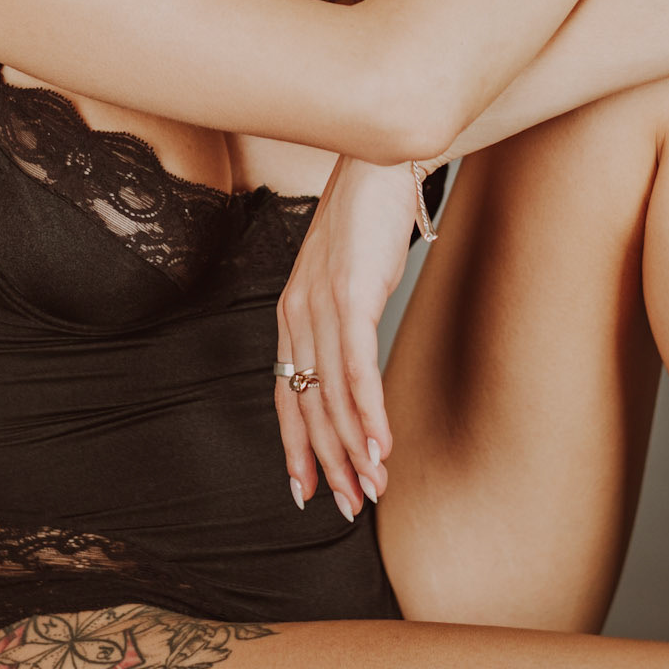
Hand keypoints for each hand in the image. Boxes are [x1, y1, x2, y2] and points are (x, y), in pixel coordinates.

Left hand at [274, 154, 419, 519]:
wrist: (379, 162)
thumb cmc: (367, 218)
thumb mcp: (347, 277)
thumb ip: (344, 320)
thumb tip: (356, 365)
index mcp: (291, 314)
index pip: (287, 394)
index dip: (296, 447)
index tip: (308, 492)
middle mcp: (297, 314)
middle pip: (308, 406)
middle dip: (329, 462)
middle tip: (351, 506)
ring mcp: (320, 305)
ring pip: (332, 395)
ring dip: (355, 449)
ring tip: (372, 489)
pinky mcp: (351, 294)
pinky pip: (356, 368)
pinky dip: (369, 413)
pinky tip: (381, 445)